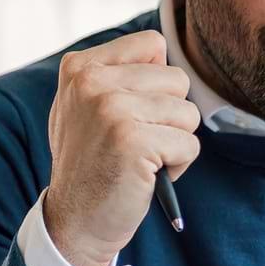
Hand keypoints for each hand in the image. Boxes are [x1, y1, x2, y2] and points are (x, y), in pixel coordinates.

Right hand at [43, 29, 200, 265]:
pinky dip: (178, 166)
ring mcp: (111, 109)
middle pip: (177, 80)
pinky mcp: (132, 141)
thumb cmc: (92, 163)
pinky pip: (189, 144)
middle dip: (170, 116)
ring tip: (141, 159)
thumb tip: (160, 48)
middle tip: (137, 143)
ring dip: (175, 142)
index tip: (130, 113)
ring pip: (188, 112)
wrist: (75, 221)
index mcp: (80, 66)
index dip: (157, 82)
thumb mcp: (86, 106)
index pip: (152, 44)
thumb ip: (115, 73)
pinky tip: (146, 176)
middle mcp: (92, 81)